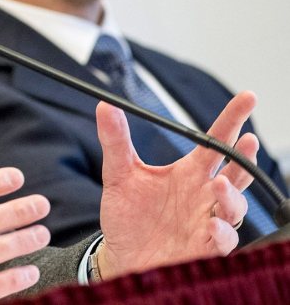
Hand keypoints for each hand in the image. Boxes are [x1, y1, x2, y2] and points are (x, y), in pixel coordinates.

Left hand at [95, 91, 258, 277]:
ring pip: (234, 206)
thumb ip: (116, 141)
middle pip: (235, 172)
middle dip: (245, 157)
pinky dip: (220, 232)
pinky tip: (212, 225)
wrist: (120, 255)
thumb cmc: (127, 214)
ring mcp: (206, 221)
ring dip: (231, 195)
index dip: (232, 119)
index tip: (247, 98)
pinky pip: (222, 240)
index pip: (215, 141)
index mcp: (188, 173)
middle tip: (246, 141)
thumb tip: (106, 105)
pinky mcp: (202, 248)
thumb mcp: (118, 174)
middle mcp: (203, 195)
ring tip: (218, 183)